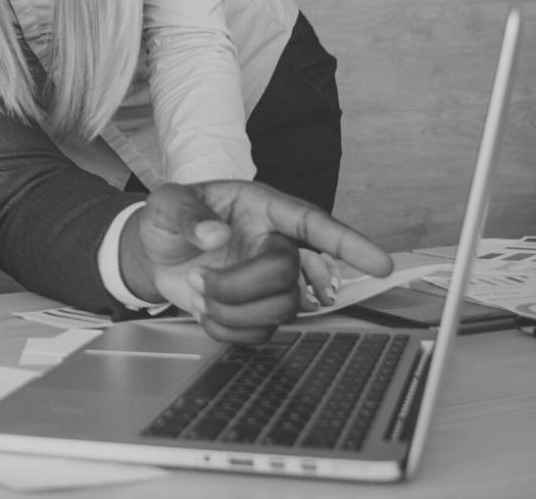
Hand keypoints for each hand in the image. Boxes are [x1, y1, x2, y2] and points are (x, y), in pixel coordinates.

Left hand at [119, 182, 392, 343]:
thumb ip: (186, 214)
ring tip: (200, 289)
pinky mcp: (259, 308)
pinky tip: (208, 311)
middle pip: (288, 276)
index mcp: (262, 208)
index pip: (313, 224)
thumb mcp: (166, 203)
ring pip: (281, 310)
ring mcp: (270, 279)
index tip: (381, 264)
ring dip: (233, 309)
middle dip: (241, 286)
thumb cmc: (169, 219)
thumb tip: (214, 234)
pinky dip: (228, 328)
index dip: (348, 244)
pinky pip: (261, 333)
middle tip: (201, 280)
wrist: (154, 252)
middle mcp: (275, 243)